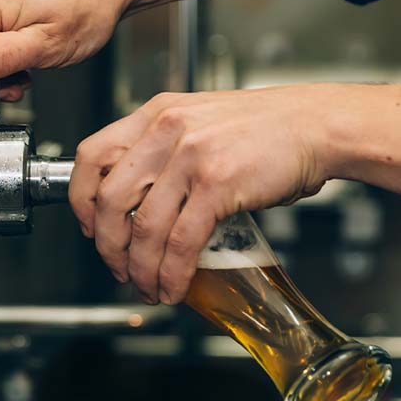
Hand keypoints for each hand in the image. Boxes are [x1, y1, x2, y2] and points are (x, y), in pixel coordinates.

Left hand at [69, 86, 336, 304]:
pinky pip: (182, 241)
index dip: (81, 199)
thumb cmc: (265, 129)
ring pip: (144, 226)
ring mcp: (191, 156)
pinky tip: (173, 286)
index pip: (91, 156)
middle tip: (117, 267)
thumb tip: (139, 200)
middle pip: (109, 198)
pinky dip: (173, 272)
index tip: (88, 226)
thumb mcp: (198, 122)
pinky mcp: (218, 184)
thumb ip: (164, 150)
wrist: (319, 124)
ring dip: (140, 268)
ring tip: (147, 285)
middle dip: (108, 245)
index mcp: (155, 114)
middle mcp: (166, 131)